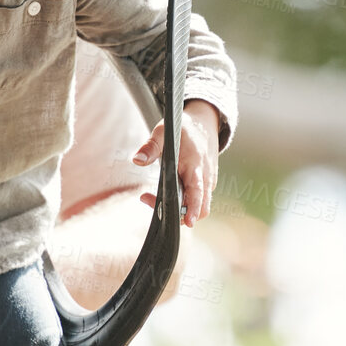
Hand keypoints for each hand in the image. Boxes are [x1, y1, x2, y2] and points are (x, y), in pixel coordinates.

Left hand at [133, 99, 220, 226]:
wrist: (205, 123)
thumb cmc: (183, 129)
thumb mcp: (163, 132)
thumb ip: (150, 147)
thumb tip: (137, 160)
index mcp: (195, 165)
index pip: (198, 193)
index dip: (193, 209)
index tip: (188, 222)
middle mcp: (205, 176)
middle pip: (201, 207)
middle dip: (181, 215)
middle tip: (152, 204)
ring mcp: (208, 181)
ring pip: (199, 205)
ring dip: (179, 208)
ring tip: (150, 196)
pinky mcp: (207, 183)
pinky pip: (198, 200)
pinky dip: (184, 202)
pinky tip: (165, 194)